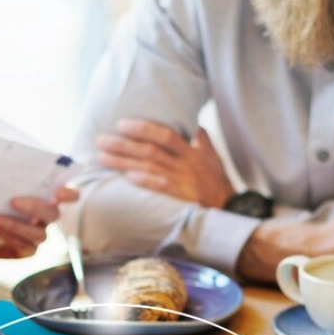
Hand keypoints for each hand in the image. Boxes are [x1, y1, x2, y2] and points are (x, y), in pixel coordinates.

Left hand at [0, 187, 77, 257]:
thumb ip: (2, 176)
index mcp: (45, 196)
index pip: (69, 195)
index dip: (69, 194)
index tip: (58, 192)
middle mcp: (46, 217)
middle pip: (53, 214)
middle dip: (35, 207)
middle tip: (13, 202)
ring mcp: (38, 234)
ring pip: (40, 233)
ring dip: (17, 226)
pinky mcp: (27, 250)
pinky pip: (26, 247)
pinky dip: (11, 237)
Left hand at [96, 119, 233, 208]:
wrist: (232, 210)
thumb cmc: (219, 184)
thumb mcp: (214, 159)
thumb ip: (202, 142)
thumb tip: (195, 127)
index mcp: (191, 153)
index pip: (165, 134)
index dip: (143, 128)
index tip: (121, 124)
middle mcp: (185, 165)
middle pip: (150, 150)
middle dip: (123, 144)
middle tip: (101, 140)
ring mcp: (184, 181)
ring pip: (150, 167)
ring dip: (124, 162)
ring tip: (102, 158)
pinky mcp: (182, 198)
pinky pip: (161, 187)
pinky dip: (145, 180)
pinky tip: (128, 177)